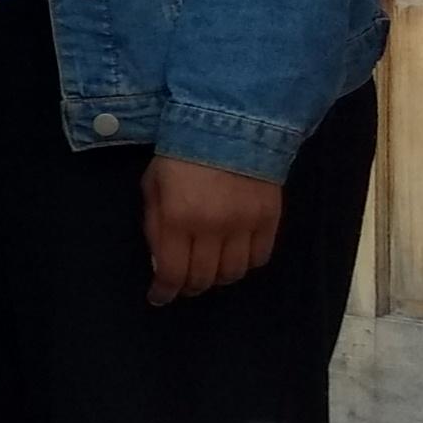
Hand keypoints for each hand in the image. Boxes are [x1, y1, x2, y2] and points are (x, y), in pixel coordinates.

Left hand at [144, 158, 284, 304]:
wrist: (231, 125)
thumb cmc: (181, 155)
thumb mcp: (153, 186)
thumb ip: (155, 225)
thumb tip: (160, 261)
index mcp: (177, 218)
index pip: (172, 272)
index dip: (164, 291)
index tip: (159, 297)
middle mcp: (212, 227)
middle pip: (203, 278)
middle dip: (189, 287)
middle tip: (184, 284)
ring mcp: (244, 224)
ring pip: (233, 273)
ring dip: (218, 277)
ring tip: (209, 270)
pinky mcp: (270, 219)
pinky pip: (260, 257)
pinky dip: (246, 263)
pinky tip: (235, 256)